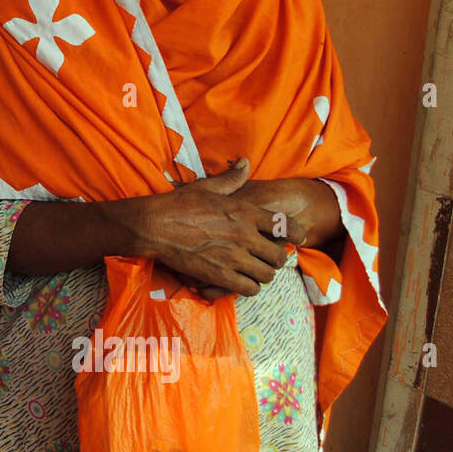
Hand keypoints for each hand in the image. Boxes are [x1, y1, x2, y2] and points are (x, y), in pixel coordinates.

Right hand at [127, 159, 305, 298]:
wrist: (153, 226)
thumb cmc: (178, 205)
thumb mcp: (207, 187)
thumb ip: (231, 179)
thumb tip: (244, 162)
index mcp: (244, 212)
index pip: (285, 226)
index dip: (297, 234)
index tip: (298, 238)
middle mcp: (244, 236)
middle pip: (278, 256)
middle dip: (276, 257)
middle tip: (267, 256)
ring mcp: (232, 258)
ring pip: (266, 275)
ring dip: (263, 274)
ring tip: (255, 270)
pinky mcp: (219, 275)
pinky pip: (249, 289)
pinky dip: (249, 287)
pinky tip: (242, 281)